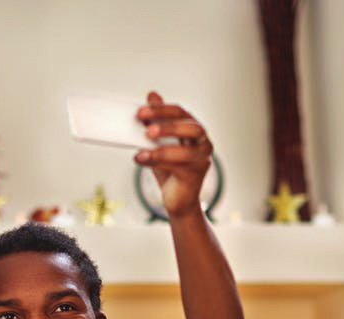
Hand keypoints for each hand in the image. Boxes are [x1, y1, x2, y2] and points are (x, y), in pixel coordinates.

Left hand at [134, 91, 211, 219]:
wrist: (177, 199)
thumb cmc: (170, 168)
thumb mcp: (160, 141)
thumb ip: (157, 120)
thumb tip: (152, 94)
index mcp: (194, 129)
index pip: (181, 113)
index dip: (161, 111)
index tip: (140, 112)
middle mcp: (203, 143)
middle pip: (192, 127)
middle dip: (169, 126)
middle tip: (147, 130)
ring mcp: (202, 160)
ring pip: (186, 150)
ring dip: (162, 149)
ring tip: (141, 150)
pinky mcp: (195, 176)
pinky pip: (177, 167)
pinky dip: (157, 163)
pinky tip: (141, 160)